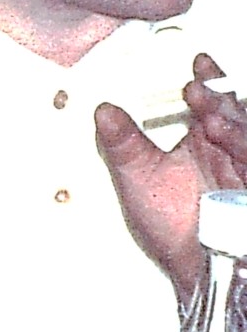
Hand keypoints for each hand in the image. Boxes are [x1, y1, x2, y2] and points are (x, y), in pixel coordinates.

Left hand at [96, 54, 246, 297]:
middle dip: (217, 100)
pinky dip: (242, 149)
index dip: (210, 81)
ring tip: (209, 115)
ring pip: (246, 137)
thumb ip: (122, 142)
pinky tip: (226, 137)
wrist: (196, 270)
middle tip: (198, 88)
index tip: (199, 61)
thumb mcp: (137, 177)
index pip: (211, 103)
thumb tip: (101, 110)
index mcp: (204, 142)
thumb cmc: (173, 227)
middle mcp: (228, 152)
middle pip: (234, 115)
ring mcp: (245, 172)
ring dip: (232, 123)